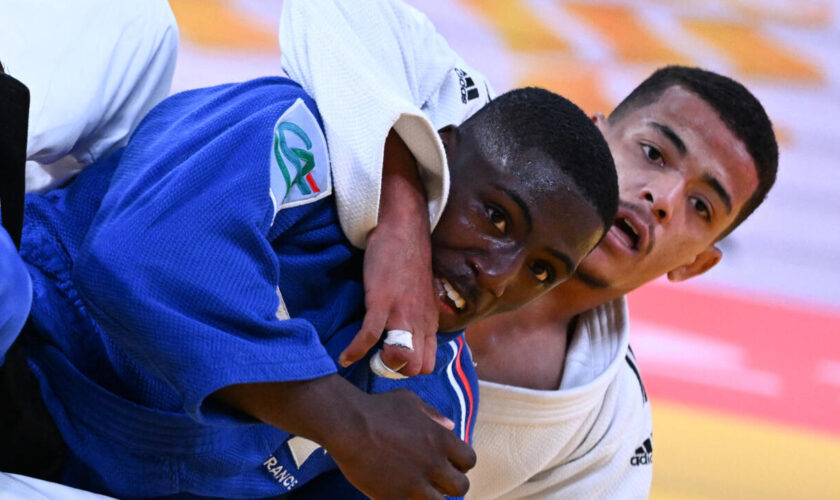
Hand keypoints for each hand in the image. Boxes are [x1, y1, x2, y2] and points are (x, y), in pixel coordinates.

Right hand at [327, 388, 475, 499]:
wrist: (347, 425)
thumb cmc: (377, 408)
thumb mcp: (409, 402)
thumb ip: (433, 415)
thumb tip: (450, 426)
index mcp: (441, 439)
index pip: (469, 461)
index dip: (461, 463)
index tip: (450, 463)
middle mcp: (433, 463)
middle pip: (461, 487)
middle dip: (452, 485)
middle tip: (437, 481)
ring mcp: (414, 484)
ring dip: (433, 497)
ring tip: (420, 490)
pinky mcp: (394, 498)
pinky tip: (400, 493)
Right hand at [339, 130, 437, 375]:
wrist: (404, 228)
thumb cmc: (408, 259)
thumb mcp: (421, 294)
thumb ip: (417, 315)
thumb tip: (406, 334)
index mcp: (430, 321)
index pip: (428, 363)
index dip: (410, 369)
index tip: (392, 363)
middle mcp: (420, 321)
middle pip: (418, 367)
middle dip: (398, 372)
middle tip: (377, 362)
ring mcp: (402, 312)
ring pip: (400, 357)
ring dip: (381, 364)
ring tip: (363, 359)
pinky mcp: (382, 301)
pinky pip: (369, 336)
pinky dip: (355, 350)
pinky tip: (343, 356)